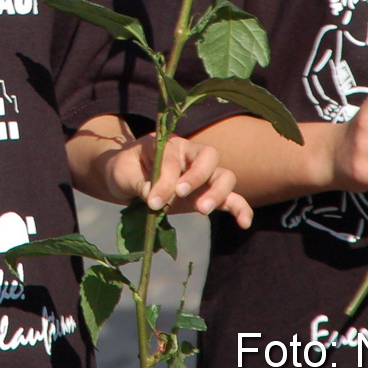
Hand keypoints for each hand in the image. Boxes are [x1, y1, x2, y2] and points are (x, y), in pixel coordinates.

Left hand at [104, 133, 251, 226]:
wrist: (126, 180)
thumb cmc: (125, 170)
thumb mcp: (123, 173)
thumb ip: (139, 183)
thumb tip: (155, 198)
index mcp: (169, 144)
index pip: (174, 161)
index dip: (165, 182)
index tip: (153, 201)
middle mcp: (190, 155)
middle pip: (210, 156)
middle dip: (198, 176)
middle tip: (181, 194)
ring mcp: (203, 175)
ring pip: (225, 175)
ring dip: (218, 192)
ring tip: (201, 210)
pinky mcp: (208, 194)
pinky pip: (232, 199)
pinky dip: (240, 209)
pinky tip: (244, 224)